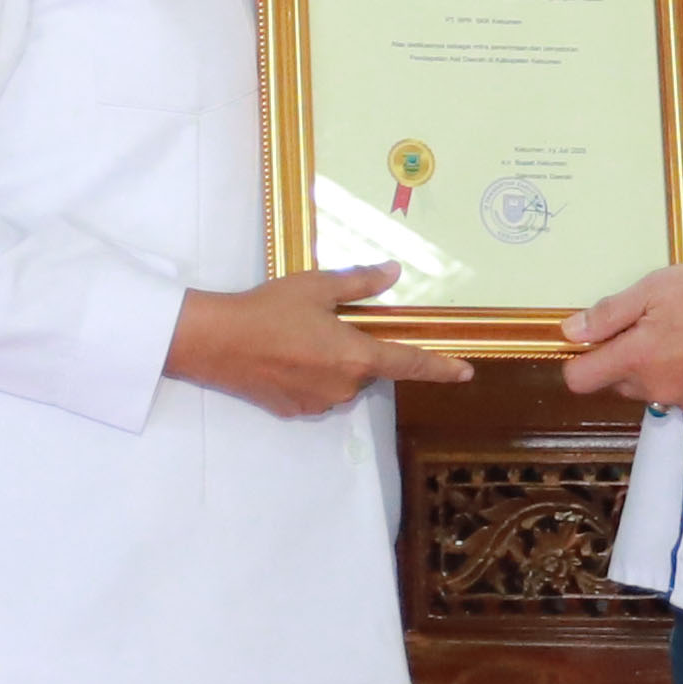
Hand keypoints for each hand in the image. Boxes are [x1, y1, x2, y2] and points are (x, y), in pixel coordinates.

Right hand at [165, 265, 473, 418]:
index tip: (466, 372)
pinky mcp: (294, 411)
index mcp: (356, 356)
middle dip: (352, 348)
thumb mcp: (316, 287)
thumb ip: (360, 284)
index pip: (410, 364)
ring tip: (294, 338)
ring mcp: (318, 403)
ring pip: (339, 381)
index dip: (440, 368)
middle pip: (366, 369)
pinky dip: (307, 376)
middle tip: (320, 323)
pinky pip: (315, 392)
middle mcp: (344, 387)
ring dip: (329, 363)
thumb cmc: (268, 310)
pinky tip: (282, 357)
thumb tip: (392, 273)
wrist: (216, 342)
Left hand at [560, 260, 682, 409]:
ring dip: (653, 366)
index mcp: (637, 361)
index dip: (579, 357)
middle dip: (622, 357)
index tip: (596, 335)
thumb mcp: (655, 288)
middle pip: (615, 383)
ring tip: (682, 332)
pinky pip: (679, 391)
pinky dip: (682, 373)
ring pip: (648, 388)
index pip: (579, 379)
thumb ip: (609, 314)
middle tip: (650, 322)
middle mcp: (656, 390)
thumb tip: (570, 333)